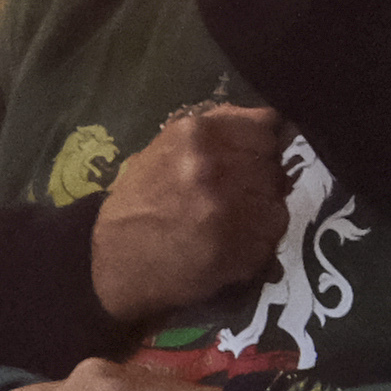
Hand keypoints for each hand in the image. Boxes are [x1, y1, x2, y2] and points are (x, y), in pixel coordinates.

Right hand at [91, 105, 286, 326]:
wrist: (114, 265)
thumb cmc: (138, 204)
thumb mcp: (166, 149)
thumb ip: (215, 133)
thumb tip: (263, 125)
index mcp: (195, 133)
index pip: (265, 124)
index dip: (262, 143)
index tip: (255, 156)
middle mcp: (215, 164)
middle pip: (273, 162)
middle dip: (262, 176)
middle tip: (241, 194)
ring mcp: (230, 207)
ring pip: (277, 198)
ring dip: (263, 208)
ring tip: (234, 220)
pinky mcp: (240, 247)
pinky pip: (272, 233)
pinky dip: (261, 238)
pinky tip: (235, 242)